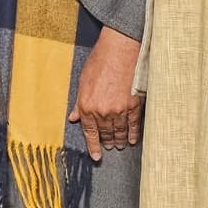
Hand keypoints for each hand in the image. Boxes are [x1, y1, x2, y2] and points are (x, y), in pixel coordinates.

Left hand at [67, 27, 143, 160]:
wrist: (120, 50)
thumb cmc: (99, 62)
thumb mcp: (83, 82)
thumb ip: (79, 103)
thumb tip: (73, 118)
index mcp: (88, 106)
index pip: (90, 132)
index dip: (93, 146)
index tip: (96, 156)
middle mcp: (103, 112)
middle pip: (106, 133)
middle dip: (107, 141)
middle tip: (109, 147)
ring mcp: (120, 110)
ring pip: (119, 131)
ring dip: (119, 140)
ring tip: (119, 145)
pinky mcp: (134, 106)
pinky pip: (133, 125)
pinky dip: (132, 134)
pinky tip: (132, 139)